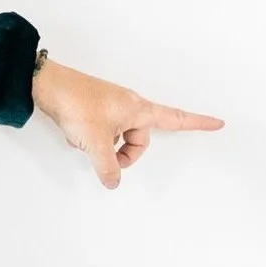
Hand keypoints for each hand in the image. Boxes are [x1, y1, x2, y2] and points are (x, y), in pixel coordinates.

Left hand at [31, 55, 224, 187]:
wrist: (47, 85)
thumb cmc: (76, 103)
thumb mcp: (95, 143)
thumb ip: (107, 167)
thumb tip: (113, 181)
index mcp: (139, 109)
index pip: (176, 118)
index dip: (198, 123)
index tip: (218, 123)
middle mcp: (129, 106)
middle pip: (140, 140)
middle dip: (124, 154)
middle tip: (106, 158)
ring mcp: (112, 107)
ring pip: (118, 138)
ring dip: (104, 147)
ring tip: (84, 139)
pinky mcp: (96, 110)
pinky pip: (102, 133)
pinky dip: (90, 140)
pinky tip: (75, 133)